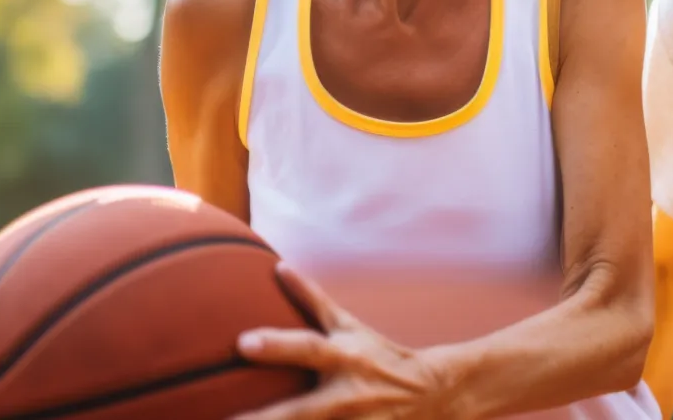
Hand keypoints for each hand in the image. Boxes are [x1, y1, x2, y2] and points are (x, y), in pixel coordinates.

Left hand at [233, 263, 456, 419]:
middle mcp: (347, 395)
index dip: (277, 345)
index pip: (308, 348)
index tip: (242, 342)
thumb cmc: (379, 355)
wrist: (431, 392)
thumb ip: (312, 299)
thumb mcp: (349, 325)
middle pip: (299, 412)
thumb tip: (278, 267)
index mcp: (344, 358)